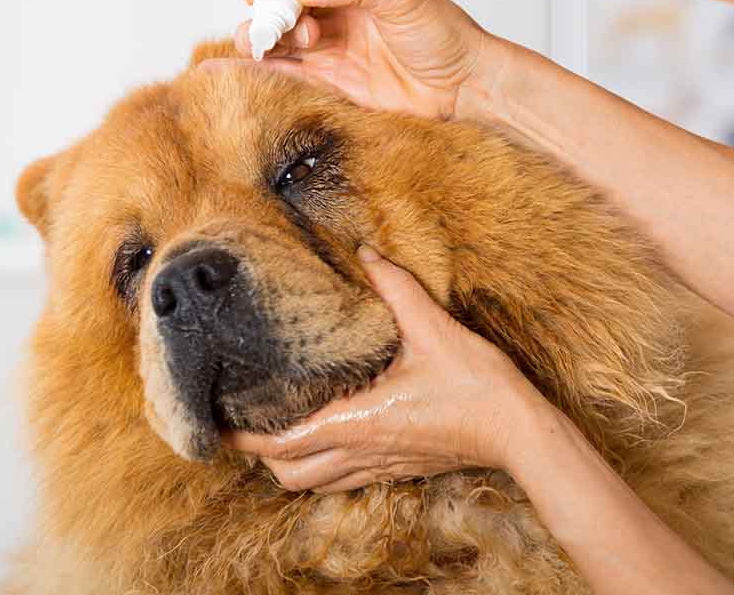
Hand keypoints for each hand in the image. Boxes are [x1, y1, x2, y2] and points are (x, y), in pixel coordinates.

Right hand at [218, 0, 510, 120]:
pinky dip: (251, 73)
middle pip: (269, 2)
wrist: (461, 87)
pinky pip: (280, 74)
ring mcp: (324, 44)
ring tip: (280, 50)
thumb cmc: (442, 36)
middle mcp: (328, 5)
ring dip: (260, 41)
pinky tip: (221, 74)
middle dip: (267, 13)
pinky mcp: (325, 80)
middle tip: (296, 33)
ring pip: (269, 37)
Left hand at [222, 244, 545, 492]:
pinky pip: (343, 478)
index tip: (215, 423)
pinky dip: (321, 464)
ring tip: (279, 428)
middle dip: (259, 453)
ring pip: (313, 482)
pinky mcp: (398, 469)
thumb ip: (395, 288)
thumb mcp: (433, 330)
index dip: (241, 438)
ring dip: (288, 462)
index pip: (280, 442)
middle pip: (287, 472)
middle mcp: (361, 451)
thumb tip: (366, 251)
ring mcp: (380, 466)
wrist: (518, 431)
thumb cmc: (476, 385)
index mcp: (357, 422)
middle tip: (246, 419)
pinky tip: (329, 433)